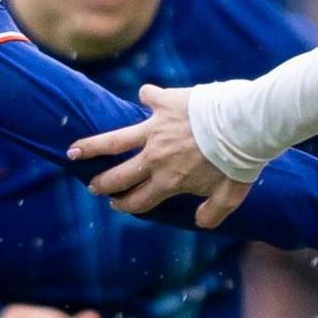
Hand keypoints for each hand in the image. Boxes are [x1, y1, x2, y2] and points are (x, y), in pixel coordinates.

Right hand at [77, 84, 251, 227]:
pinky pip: (149, 95)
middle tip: (93, 186)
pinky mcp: (164, 104)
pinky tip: (146, 94)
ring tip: (73, 150)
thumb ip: (215, 212)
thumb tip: (200, 223)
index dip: (125, 205)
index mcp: (168, 182)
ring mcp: (155, 130)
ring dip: (91, 146)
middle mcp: (155, 158)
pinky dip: (148, 94)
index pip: (138, 200)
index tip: (117, 204)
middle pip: (118, 176)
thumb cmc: (240, 162)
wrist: (244, 125)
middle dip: (102, 184)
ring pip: (114, 140)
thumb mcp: (231, 195)